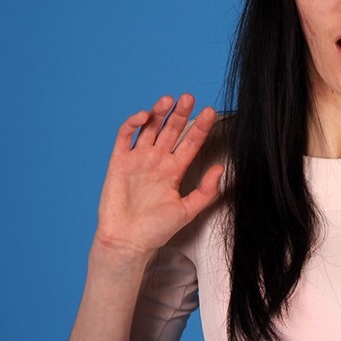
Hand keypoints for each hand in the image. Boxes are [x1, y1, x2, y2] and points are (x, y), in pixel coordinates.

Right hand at [96, 93, 223, 256]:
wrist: (128, 241)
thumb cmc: (155, 230)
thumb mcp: (187, 211)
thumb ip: (205, 191)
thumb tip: (220, 169)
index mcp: (174, 171)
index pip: (190, 143)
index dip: (200, 128)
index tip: (211, 112)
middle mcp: (157, 162)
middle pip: (171, 131)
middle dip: (181, 114)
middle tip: (190, 98)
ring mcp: (138, 159)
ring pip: (150, 129)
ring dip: (158, 113)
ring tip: (169, 100)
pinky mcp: (119, 161)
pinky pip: (125, 137)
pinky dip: (133, 124)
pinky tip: (143, 116)